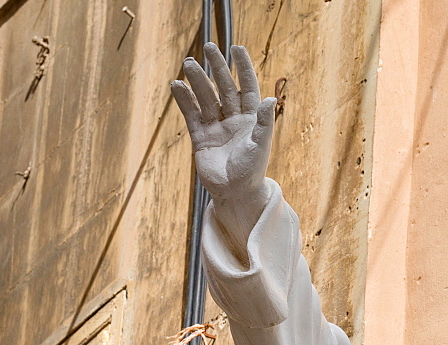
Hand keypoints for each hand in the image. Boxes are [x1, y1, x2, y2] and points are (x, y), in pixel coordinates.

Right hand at [171, 43, 275, 248]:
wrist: (235, 194)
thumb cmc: (252, 171)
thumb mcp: (260, 146)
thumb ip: (264, 123)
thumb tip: (270, 99)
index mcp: (252, 118)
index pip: (247, 87)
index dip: (243, 68)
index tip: (237, 48)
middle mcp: (234, 119)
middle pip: (224, 87)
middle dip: (217, 68)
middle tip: (208, 47)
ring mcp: (216, 127)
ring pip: (206, 98)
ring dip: (197, 81)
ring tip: (188, 64)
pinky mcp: (201, 137)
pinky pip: (192, 114)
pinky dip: (185, 100)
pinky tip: (177, 86)